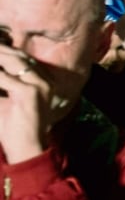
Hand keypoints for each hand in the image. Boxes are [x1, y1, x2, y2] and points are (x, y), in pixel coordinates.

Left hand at [0, 47, 52, 163]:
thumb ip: (3, 82)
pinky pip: (4, 77)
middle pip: (16, 55)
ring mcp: (40, 85)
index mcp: (44, 80)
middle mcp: (45, 80)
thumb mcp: (6, 99)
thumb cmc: (13, 127)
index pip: (20, 57)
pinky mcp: (31, 93)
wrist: (26, 149)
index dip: (3, 50)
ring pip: (11, 61)